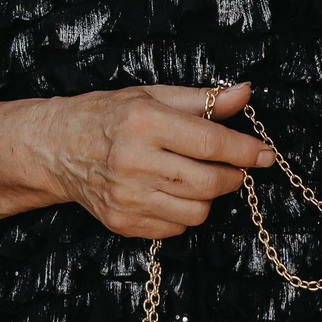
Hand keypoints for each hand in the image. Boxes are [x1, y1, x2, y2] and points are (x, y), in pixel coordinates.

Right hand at [0, 83, 274, 239]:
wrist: (55, 148)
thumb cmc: (106, 115)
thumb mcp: (152, 95)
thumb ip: (201, 99)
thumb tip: (245, 93)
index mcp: (144, 122)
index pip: (211, 144)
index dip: (245, 151)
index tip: (266, 154)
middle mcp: (134, 161)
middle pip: (208, 183)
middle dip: (232, 177)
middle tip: (234, 167)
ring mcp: (126, 197)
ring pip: (196, 212)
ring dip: (208, 197)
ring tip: (196, 177)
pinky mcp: (122, 222)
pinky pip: (175, 228)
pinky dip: (183, 214)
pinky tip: (168, 192)